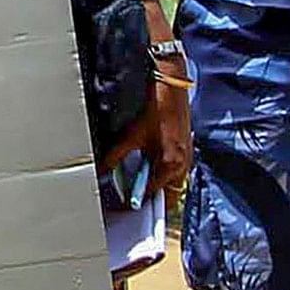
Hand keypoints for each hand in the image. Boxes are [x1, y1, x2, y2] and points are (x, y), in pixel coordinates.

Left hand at [120, 68, 193, 200]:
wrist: (172, 87)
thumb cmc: (156, 108)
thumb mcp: (131, 135)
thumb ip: (115, 157)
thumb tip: (102, 170)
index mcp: (170, 164)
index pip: (152, 193)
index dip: (136, 199)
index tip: (124, 203)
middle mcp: (182, 164)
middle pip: (167, 194)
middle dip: (151, 197)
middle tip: (133, 196)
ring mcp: (187, 158)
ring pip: (173, 184)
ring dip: (158, 184)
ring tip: (141, 179)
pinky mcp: (187, 149)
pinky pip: (177, 171)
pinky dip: (164, 172)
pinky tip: (151, 164)